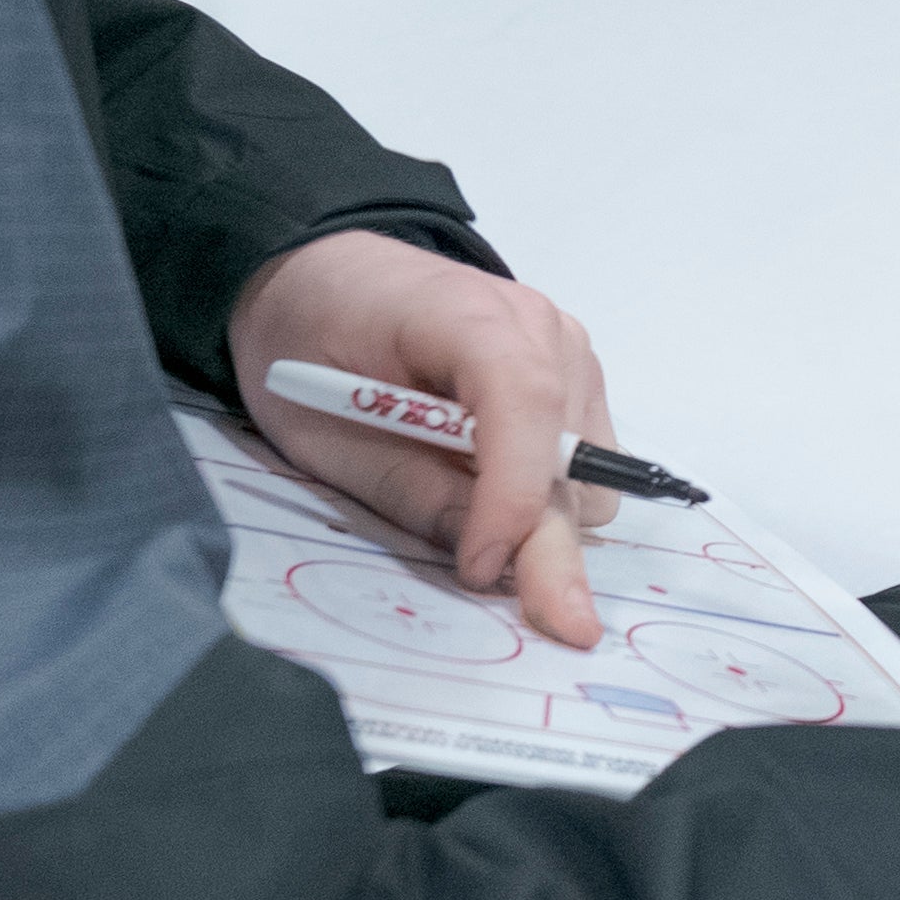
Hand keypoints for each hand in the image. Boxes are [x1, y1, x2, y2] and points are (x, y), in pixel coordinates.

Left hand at [229, 230, 618, 648]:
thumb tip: (485, 558)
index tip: (480, 567)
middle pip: (569, 454)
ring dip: (545, 519)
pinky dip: (548, 498)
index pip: (520, 398)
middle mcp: (540, 326)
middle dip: (553, 545)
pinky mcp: (576, 380)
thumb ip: (407, 489)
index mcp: (465, 312)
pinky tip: (490, 487)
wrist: (327, 276)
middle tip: (553, 623)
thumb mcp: (321, 428)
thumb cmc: (311, 341)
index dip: (511, 492)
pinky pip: (586, 463)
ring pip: (588, 470)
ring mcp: (568, 351)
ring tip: (472, 522)